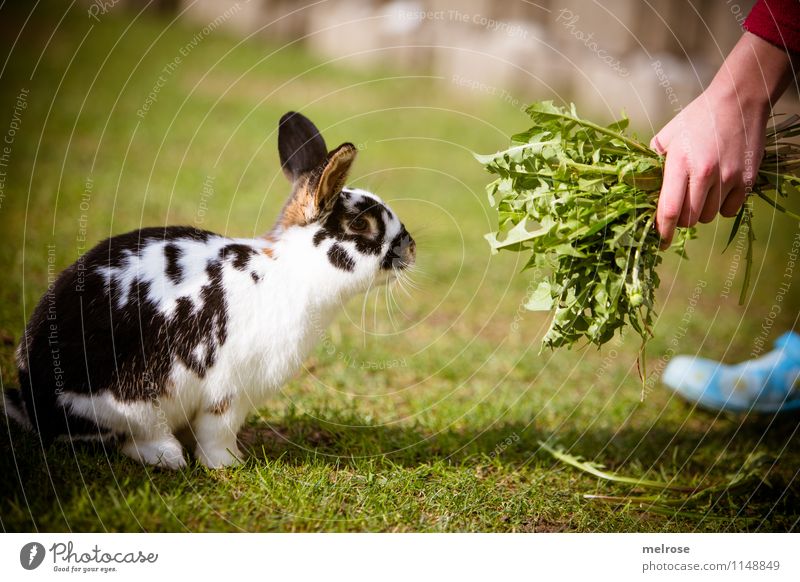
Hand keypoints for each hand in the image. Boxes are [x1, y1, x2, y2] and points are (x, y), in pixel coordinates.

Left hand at [651, 32, 792, 247]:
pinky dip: (721, 207)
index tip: (658, 242)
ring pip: (709, 217)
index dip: (662, 231)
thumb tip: (638, 189)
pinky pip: (730, 211)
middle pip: (689, 218)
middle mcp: (705, 173)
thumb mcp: (666, 137)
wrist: (738, 101)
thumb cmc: (696, 119)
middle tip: (679, 206)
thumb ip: (652, 164)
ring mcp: (729, 178)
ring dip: (700, 212)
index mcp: (680, 163)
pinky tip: (718, 190)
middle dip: (680, 219)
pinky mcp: (747, 179)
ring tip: (699, 192)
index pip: (669, 209)